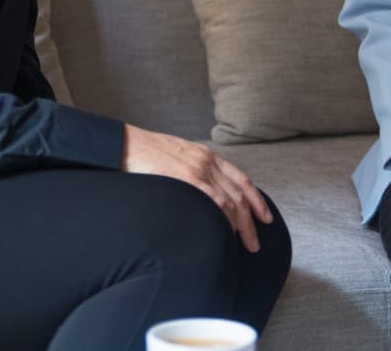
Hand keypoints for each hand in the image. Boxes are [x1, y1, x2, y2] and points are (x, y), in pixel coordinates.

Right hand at [121, 125, 273, 251]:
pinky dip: (224, 217)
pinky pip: (213, 200)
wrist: (125, 144)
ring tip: (247, 245)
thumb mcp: (175, 159)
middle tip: (256, 243)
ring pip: (231, 200)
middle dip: (252, 220)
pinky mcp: (185, 178)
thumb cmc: (144, 154)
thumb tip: (199, 195)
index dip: (256, 199)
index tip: (265, 217)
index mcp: (205, 155)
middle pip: (239, 193)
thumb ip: (191, 173)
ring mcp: (197, 169)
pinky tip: (228, 232)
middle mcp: (206, 161)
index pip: (240, 179)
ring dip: (243, 225)